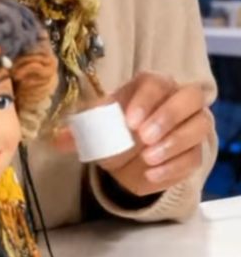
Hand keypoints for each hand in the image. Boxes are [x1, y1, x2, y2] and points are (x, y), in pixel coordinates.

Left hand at [55, 72, 212, 197]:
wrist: (129, 151)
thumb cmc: (114, 126)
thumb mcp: (96, 124)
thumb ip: (79, 129)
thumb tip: (57, 139)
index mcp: (151, 84)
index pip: (156, 83)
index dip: (146, 100)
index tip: (130, 121)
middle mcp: (178, 98)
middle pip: (190, 97)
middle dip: (168, 116)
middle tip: (144, 138)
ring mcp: (192, 124)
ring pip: (198, 126)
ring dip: (174, 142)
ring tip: (147, 158)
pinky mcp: (195, 151)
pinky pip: (194, 157)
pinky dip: (174, 167)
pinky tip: (152, 174)